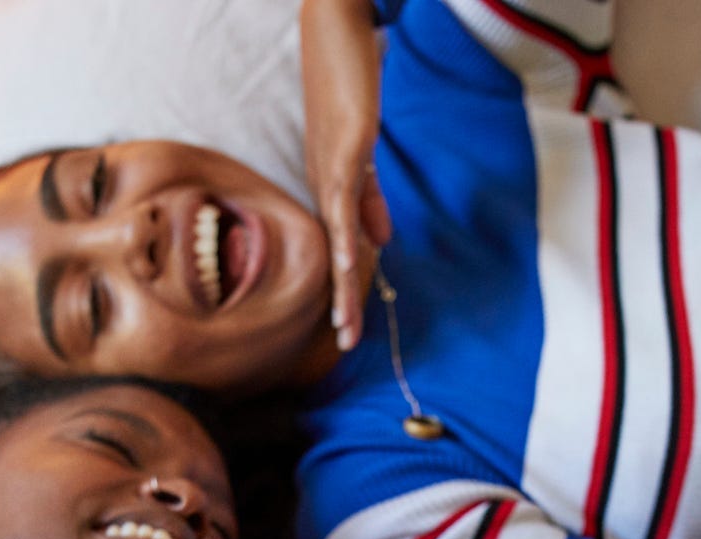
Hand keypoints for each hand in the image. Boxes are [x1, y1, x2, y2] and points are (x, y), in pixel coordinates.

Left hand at [302, 0, 392, 351]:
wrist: (335, 30)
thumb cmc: (345, 82)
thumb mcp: (361, 148)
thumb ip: (370, 196)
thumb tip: (378, 241)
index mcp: (330, 186)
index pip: (338, 249)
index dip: (342, 291)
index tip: (346, 330)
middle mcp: (322, 182)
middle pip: (332, 254)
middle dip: (339, 302)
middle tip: (344, 345)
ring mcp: (331, 164)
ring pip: (334, 235)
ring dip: (339, 282)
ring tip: (343, 323)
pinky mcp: (345, 144)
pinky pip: (345, 196)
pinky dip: (346, 231)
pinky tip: (346, 263)